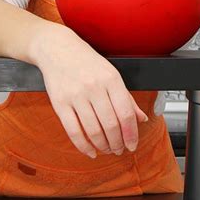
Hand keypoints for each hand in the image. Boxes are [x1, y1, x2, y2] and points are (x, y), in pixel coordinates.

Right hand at [35, 28, 148, 158]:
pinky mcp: (59, 103)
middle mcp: (94, 87)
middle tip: (120, 149)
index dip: (131, 133)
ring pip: (93, 130)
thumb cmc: (87, 61)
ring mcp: (76, 96)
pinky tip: (90, 150)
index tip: (133, 144)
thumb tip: (141, 118)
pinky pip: (73, 131)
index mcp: (111, 79)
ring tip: (107, 149)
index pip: (126, 113)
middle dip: (118, 143)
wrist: (58, 49)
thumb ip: (126, 98)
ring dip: (103, 146)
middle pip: (111, 124)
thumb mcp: (111, 74)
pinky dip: (83, 146)